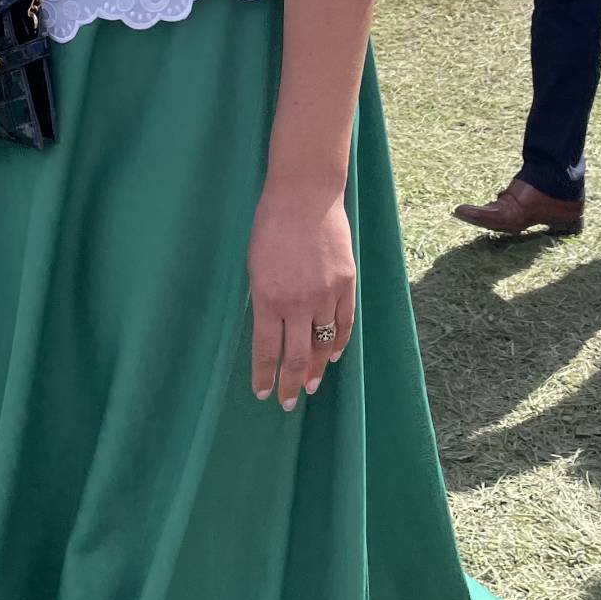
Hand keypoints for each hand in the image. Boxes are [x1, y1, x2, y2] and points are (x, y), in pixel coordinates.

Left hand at [248, 181, 354, 409]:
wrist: (305, 197)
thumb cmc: (270, 227)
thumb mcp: (255, 267)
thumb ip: (264, 301)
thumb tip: (270, 331)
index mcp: (267, 299)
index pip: (266, 351)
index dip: (265, 376)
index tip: (263, 394)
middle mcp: (297, 303)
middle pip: (295, 357)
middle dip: (290, 384)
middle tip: (288, 402)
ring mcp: (325, 294)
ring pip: (322, 345)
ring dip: (315, 369)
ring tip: (310, 386)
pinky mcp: (346, 284)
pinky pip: (345, 323)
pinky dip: (338, 343)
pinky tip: (332, 357)